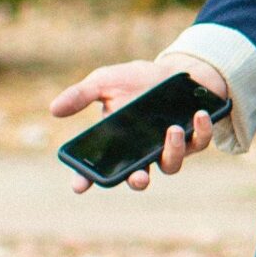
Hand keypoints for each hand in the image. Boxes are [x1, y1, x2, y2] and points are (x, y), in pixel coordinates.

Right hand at [49, 54, 227, 193]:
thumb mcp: (105, 82)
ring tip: (173, 130)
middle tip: (139, 176)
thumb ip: (81, 95)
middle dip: (137, 180)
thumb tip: (53, 109)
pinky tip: (198, 115)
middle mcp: (143, 152)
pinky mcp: (195, 138)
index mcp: (118, 144)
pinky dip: (202, 131)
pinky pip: (200, 143)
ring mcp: (170, 147)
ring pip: (171, 165)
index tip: (79, 186)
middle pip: (138, 178)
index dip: (87, 180)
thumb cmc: (135, 80)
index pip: (99, 168)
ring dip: (172, 151)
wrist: (173, 70)